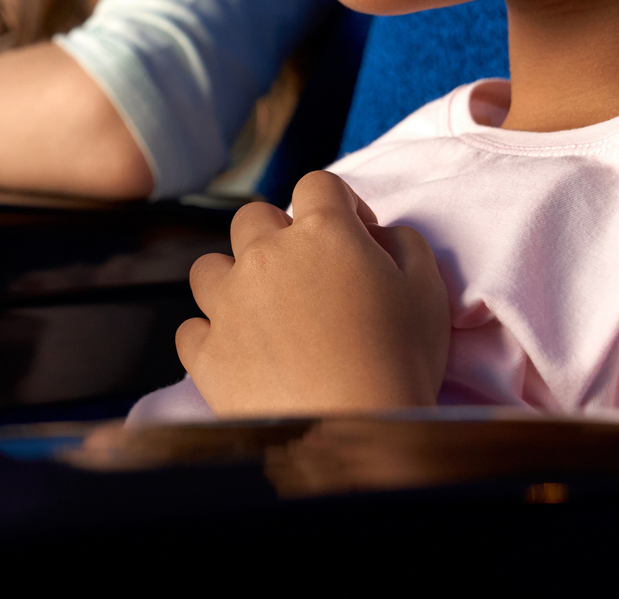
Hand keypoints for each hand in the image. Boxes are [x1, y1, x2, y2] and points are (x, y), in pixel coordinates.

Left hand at [175, 171, 448, 417]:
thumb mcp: (428, 290)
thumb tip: (376, 233)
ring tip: (263, 312)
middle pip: (253, 219)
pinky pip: (191, 329)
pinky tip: (238, 352)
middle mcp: (265, 256)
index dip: (338, 203)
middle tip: (307, 275)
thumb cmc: (399, 361)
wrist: (353, 433)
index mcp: (322, 232)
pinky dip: (211, 336)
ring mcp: (228, 304)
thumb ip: (403, 242)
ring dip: (232, 280)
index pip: (317, 185)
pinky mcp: (206, 352)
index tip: (354, 234)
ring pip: (209, 267)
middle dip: (277, 236)